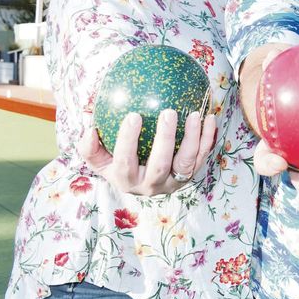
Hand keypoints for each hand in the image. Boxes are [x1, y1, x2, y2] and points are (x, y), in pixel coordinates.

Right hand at [79, 109, 216, 195]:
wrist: (141, 180)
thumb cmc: (116, 162)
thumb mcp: (99, 158)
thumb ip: (89, 146)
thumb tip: (88, 128)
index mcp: (125, 180)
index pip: (125, 162)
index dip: (128, 141)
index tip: (133, 115)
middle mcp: (151, 186)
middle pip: (160, 165)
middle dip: (165, 139)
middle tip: (168, 112)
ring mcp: (173, 182)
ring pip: (186, 163)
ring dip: (192, 138)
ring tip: (194, 114)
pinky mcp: (190, 175)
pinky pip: (202, 157)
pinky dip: (207, 138)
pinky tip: (210, 118)